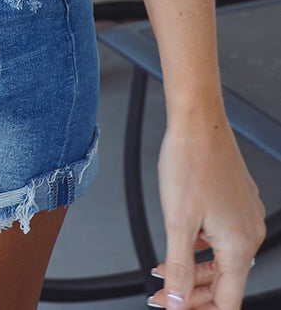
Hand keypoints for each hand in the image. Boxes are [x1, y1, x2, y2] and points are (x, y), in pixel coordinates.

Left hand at [147, 113, 264, 308]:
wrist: (196, 120)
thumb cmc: (189, 160)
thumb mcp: (177, 222)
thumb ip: (178, 268)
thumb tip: (176, 302)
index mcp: (239, 245)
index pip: (227, 302)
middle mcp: (249, 233)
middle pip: (224, 283)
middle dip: (191, 293)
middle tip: (164, 296)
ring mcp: (245, 216)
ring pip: (220, 259)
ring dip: (192, 270)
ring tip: (163, 272)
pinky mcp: (237, 202)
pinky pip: (221, 237)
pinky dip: (199, 246)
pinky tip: (179, 244)